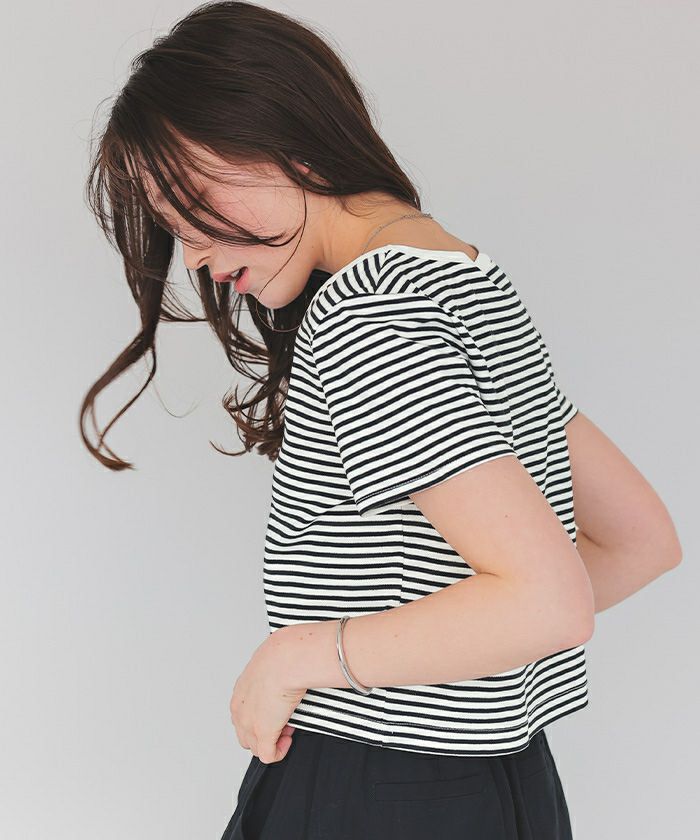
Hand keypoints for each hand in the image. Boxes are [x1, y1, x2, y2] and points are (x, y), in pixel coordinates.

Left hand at [230, 629, 306, 763]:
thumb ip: (271, 675)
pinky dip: (279, 752)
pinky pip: (268, 756)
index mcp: (240, 692)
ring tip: (288, 728)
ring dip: (273, 741)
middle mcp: (240, 709)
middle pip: (246, 734)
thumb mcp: (270, 665)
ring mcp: (249, 723)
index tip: (278, 709)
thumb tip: (283, 674)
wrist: (286, 660)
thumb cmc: (282, 656)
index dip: (262, 717)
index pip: (244, 715)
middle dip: (265, 732)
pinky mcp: (263, 733)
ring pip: (255, 746)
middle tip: (284, 720)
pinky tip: (288, 741)